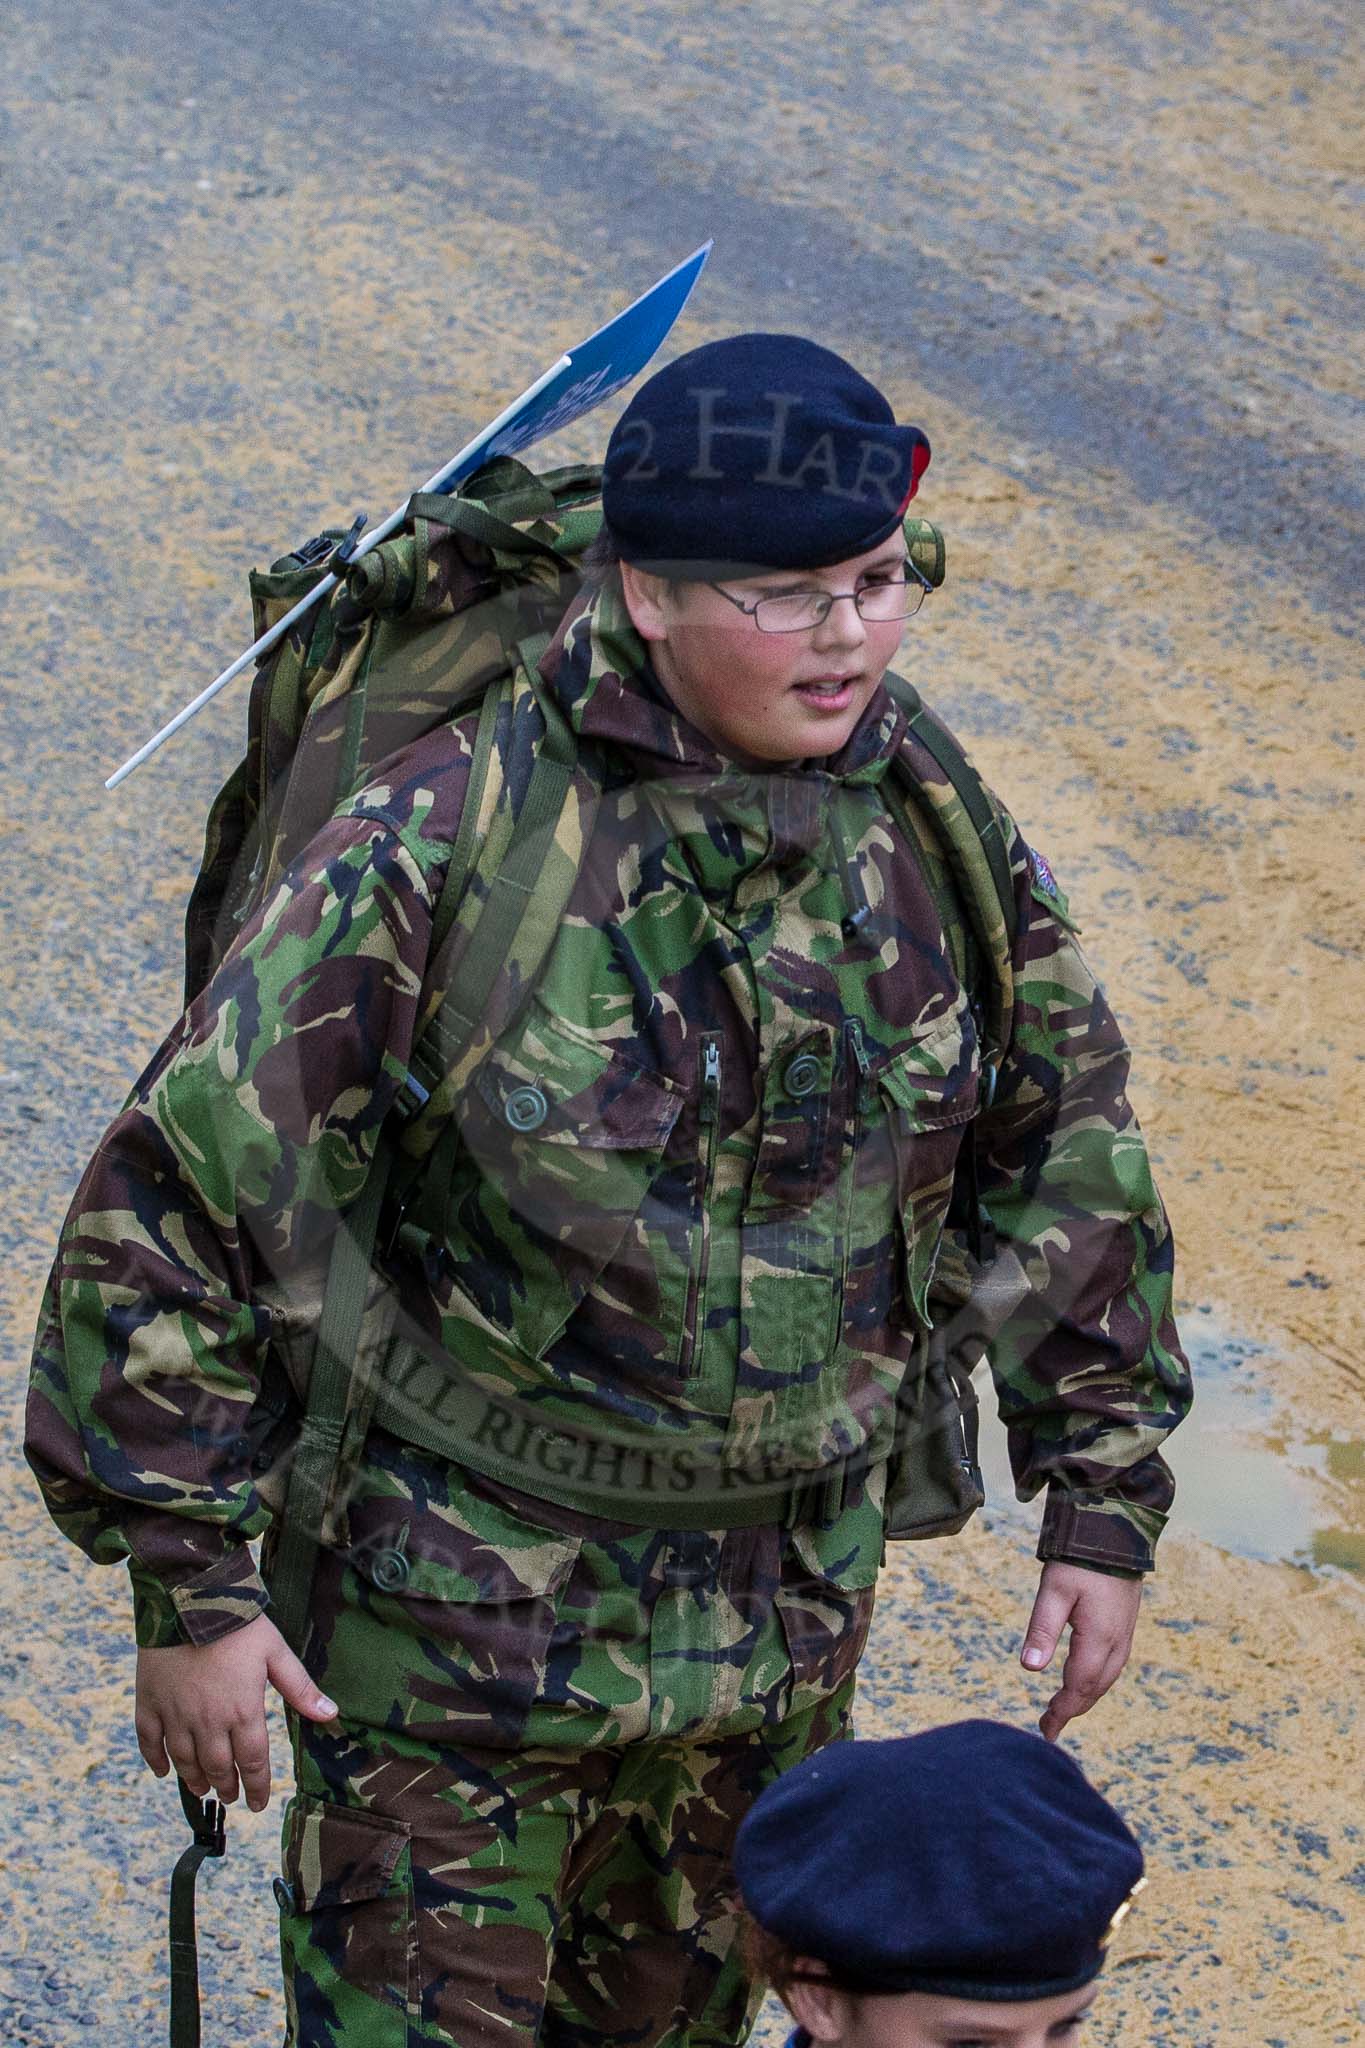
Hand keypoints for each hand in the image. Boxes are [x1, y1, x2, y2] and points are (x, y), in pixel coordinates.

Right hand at [135, 1612, 336, 1811]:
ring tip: (203, 1789)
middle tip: (230, 1796)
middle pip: (217, 1767)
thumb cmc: (238, 1624)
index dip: (256, 1787)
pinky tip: (164, 1771)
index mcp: (242, 1711)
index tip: (258, 1804)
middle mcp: (207, 1722)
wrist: (189, 1599)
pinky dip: (155, 1760)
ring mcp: (175, 1714)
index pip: (252, 1763)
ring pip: (184, 1760)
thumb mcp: (276, 1652)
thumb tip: (332, 1714)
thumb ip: (300, 1688)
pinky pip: (149, 1741)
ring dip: (194, 1779)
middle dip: (226, 1786)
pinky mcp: (148, 1702)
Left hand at [1019, 1562, 1142, 1741]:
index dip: (1062, 1711)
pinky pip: (1112, 1666)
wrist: (1116, 1532)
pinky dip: (1096, 1681)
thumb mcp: (1054, 1590)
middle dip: (1072, 1709)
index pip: (1079, 1686)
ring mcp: (1125, 1634)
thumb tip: (1029, 1669)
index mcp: (1100, 1639)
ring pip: (1106, 1679)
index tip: (1046, 1730)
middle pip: (1095, 1688)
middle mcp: (1118, 1642)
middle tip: (1048, 1726)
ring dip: (1085, 1697)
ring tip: (1062, 1709)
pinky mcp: (1125, 1625)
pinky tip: (1084, 1681)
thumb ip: (1042, 1629)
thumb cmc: (1080, 1559)